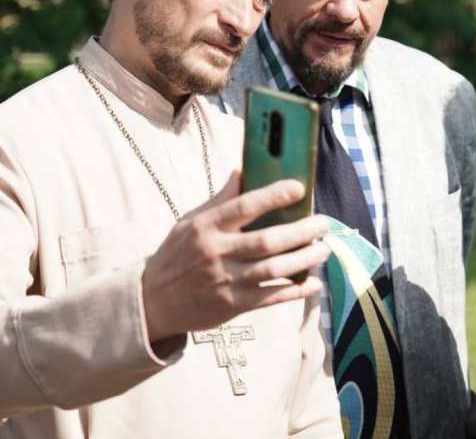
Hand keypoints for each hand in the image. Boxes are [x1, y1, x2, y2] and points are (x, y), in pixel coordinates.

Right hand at [141, 172, 329, 341]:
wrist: (151, 301)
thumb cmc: (177, 254)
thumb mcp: (190, 222)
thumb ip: (220, 199)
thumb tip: (243, 171)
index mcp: (206, 227)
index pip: (244, 207)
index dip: (274, 196)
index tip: (299, 188)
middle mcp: (216, 253)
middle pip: (266, 241)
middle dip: (301, 231)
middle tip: (323, 223)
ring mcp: (225, 281)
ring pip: (273, 270)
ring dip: (304, 259)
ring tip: (324, 249)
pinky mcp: (233, 306)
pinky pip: (271, 298)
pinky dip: (295, 291)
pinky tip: (314, 283)